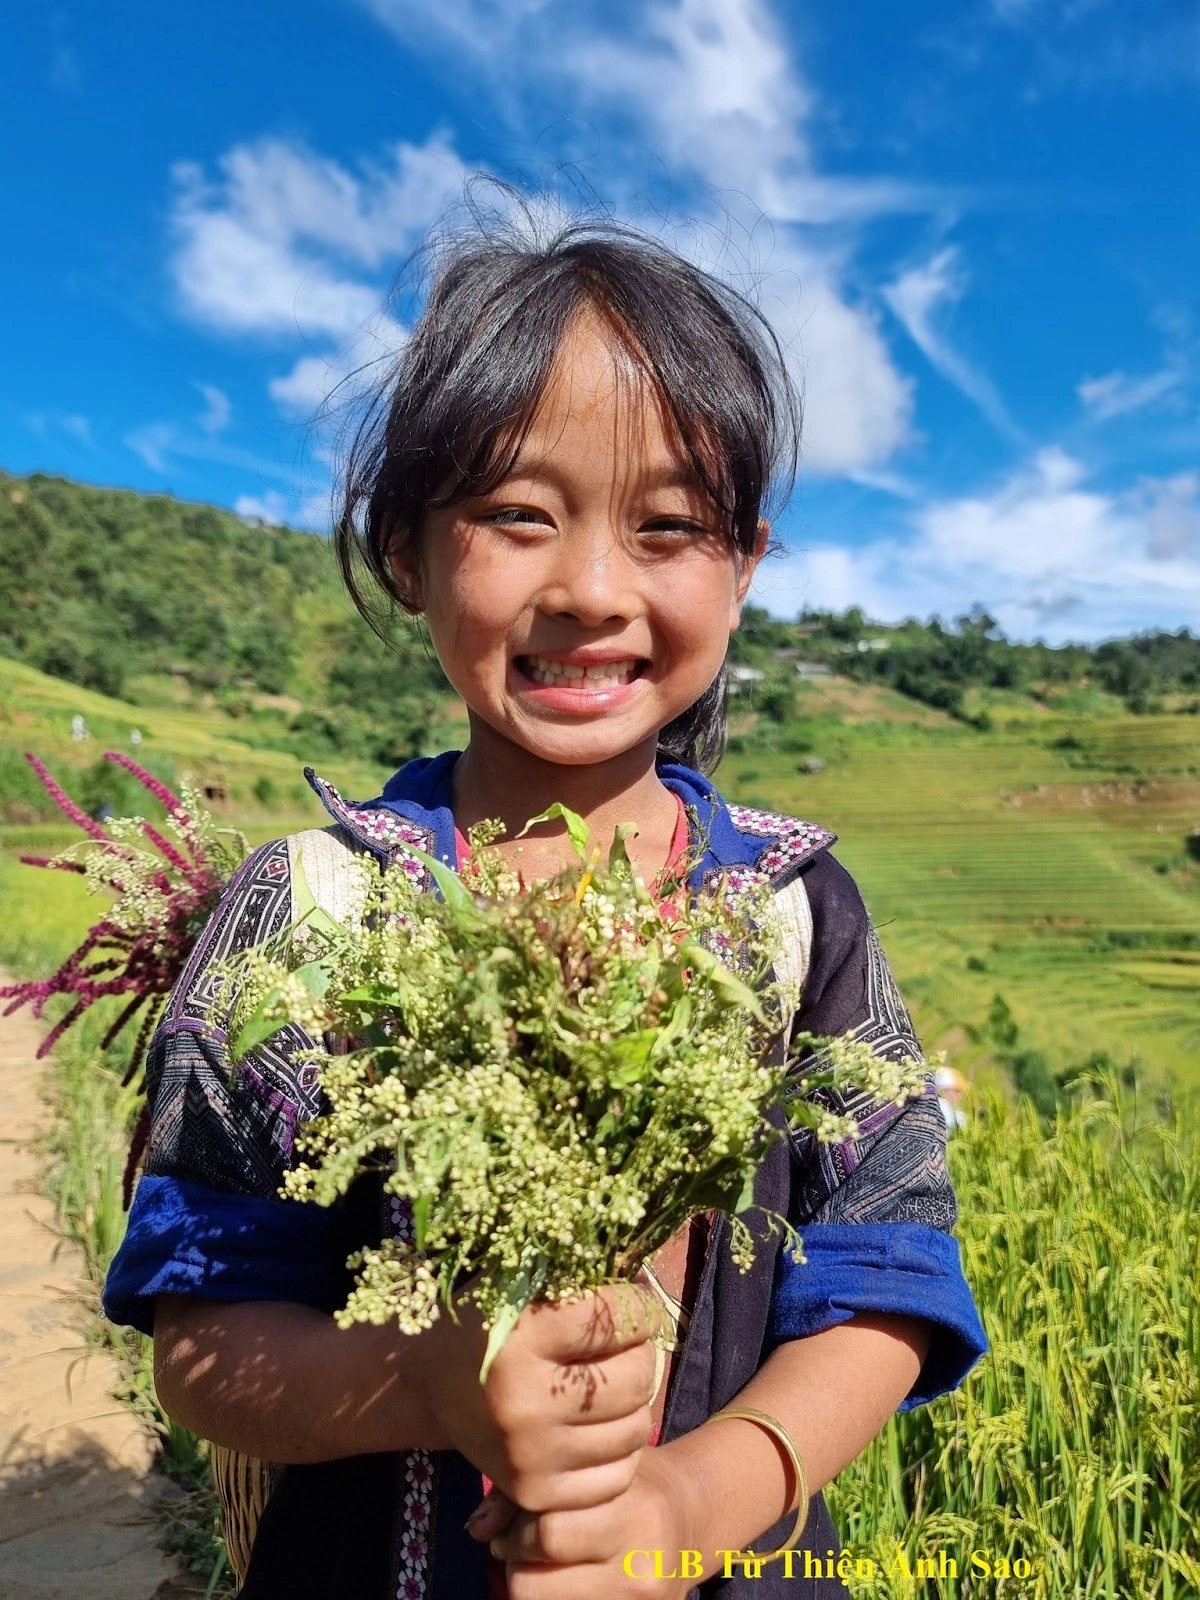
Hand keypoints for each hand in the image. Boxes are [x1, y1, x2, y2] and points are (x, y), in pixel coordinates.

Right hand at [425, 1281, 664, 1512]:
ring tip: (611, 1381)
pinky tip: (600, 1423)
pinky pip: (618, 1475)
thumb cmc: (486, 1321)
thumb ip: (578, 1275)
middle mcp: (525, 1405)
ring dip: (635, 1399)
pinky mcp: (536, 1493)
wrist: (429, 1383)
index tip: (631, 1303)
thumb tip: (647, 1280)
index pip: (617, 1317)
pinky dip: (620, 1447)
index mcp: (521, 1340)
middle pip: (635, 1377)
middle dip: (641, 1350)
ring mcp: (531, 1456)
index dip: (636, 1304)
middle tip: (625, 1343)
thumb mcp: (521, 1283)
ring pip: (635, 1427)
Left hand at [467, 1445, 699, 1599]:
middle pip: (531, 1584)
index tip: (521, 1520)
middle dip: (518, 1562)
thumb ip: (529, 1490)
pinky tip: (565, 1581)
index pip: (546, 1533)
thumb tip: (475, 1531)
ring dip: (532, 1585)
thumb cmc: (632, 1484)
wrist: (690, 1521)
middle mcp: (638, 1567)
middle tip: (525, 1546)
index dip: (518, 1528)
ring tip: (546, 1565)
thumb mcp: (592, 1469)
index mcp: (633, 1513)